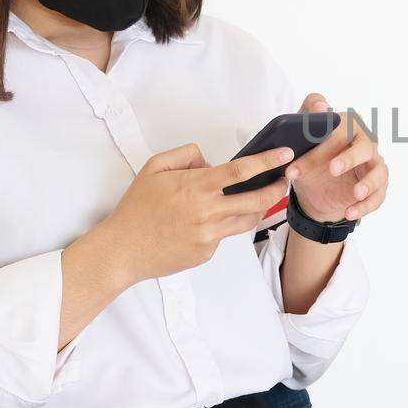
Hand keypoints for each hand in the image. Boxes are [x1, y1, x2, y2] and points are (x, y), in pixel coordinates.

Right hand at [97, 141, 296, 286]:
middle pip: (257, 199)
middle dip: (276, 189)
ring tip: (260, 199)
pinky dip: (224, 226)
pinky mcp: (207, 252)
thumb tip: (209, 161)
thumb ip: (185, 155)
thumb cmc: (136, 208)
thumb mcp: (154, 167)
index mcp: (196, 186)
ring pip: (248, 220)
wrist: (122, 250)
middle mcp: (207, 211)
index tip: (285, 155)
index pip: (241, 170)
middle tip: (284, 181)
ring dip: (259, 209)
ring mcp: (209, 235)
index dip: (267, 161)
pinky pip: (225, 236)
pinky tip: (210, 223)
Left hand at [284, 93, 387, 223]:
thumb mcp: (301, 140)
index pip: (340, 130)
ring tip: (356, 193)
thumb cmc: (312, 157)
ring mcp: (373, 166)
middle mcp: (365, 144)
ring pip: (379, 172)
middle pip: (364, 148)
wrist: (315, 190)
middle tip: (333, 170)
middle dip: (349, 159)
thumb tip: (320, 106)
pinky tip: (349, 212)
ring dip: (369, 183)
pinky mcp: (377, 188)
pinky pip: (377, 196)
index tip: (308, 149)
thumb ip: (307, 117)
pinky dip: (365, 206)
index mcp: (348, 127)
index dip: (324, 140)